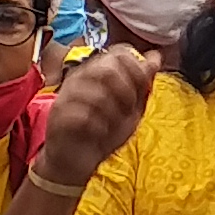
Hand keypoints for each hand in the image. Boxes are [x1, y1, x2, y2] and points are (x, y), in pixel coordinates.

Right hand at [34, 42, 155, 181]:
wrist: (75, 162)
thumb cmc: (102, 132)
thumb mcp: (131, 109)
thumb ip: (141, 83)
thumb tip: (156, 57)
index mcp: (97, 71)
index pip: (120, 52)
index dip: (137, 68)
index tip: (142, 89)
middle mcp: (80, 77)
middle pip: (108, 67)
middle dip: (126, 89)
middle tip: (127, 108)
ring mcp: (67, 95)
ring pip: (96, 91)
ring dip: (112, 111)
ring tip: (111, 123)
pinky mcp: (59, 116)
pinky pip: (83, 115)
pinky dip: (98, 126)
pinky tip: (99, 133)